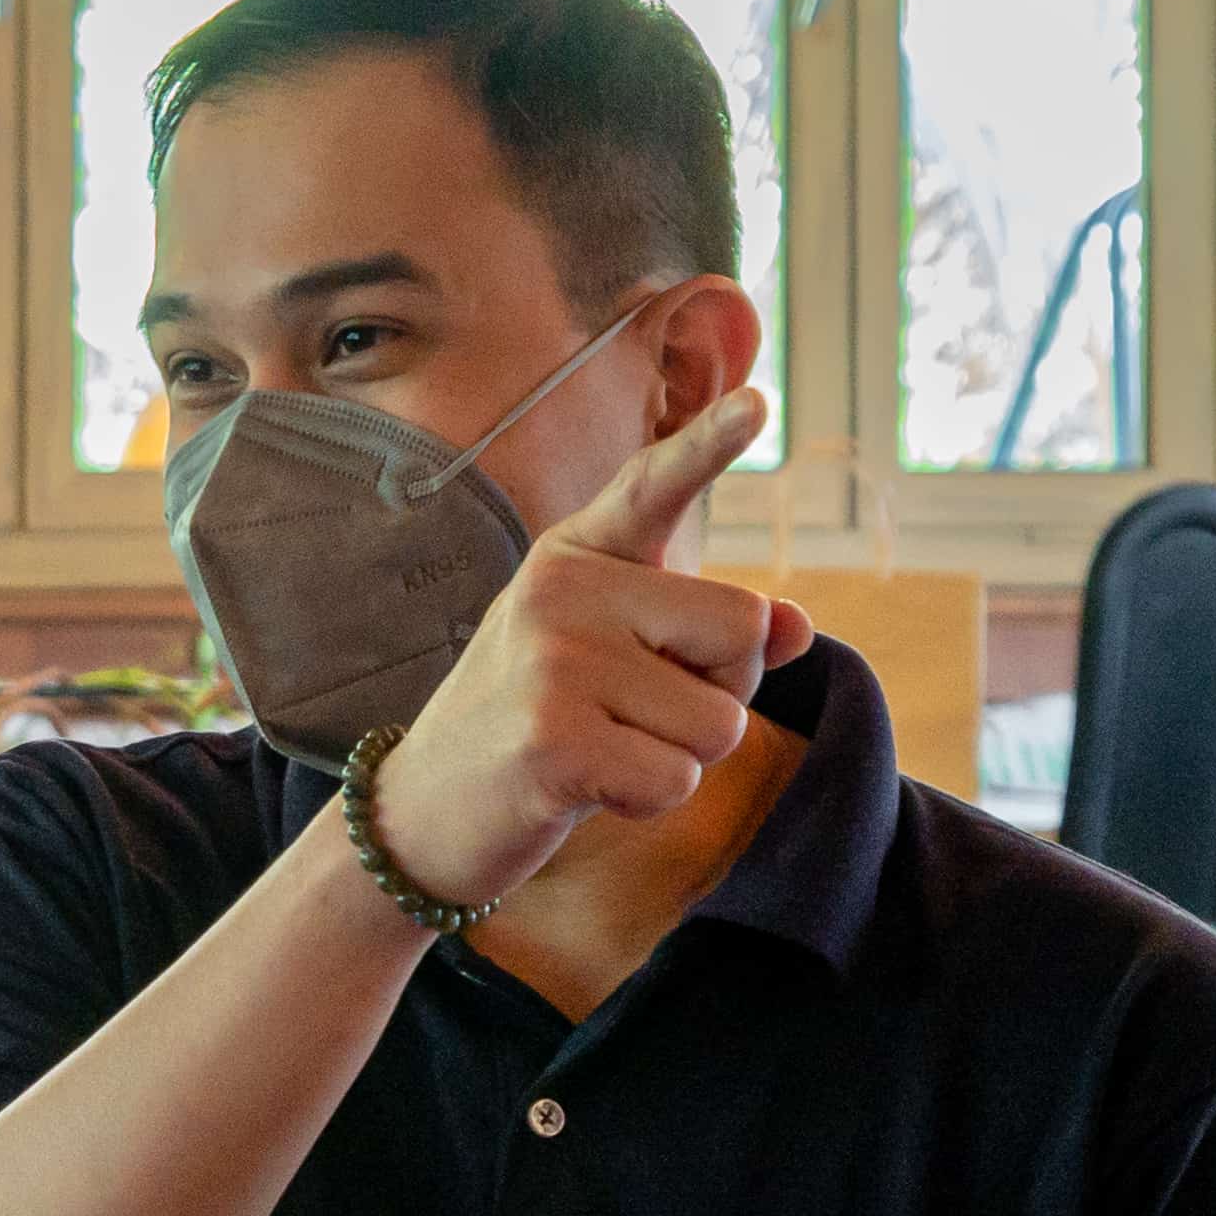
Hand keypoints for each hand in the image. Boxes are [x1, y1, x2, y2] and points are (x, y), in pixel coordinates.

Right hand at [360, 383, 811, 907]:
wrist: (420, 813)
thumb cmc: (536, 728)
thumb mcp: (614, 663)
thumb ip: (702, 636)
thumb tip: (795, 626)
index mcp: (575, 557)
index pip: (651, 487)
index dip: (708, 443)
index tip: (759, 402)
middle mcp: (562, 591)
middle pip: (740, 628)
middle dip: (719, 689)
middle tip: (633, 713)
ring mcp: (553, 663)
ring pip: (718, 721)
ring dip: (680, 758)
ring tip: (603, 752)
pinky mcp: (552, 741)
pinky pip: (676, 779)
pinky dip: (648, 802)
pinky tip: (585, 790)